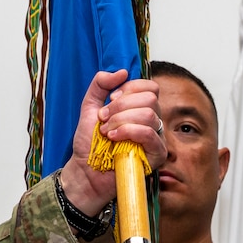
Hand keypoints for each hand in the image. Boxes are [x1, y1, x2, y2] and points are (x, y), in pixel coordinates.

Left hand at [60, 71, 164, 214]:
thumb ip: (100, 85)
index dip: (129, 89)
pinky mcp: (157, 154)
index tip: (111, 100)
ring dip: (122, 120)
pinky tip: (114, 138)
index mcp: (140, 109)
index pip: (150, 87)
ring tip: (107, 132)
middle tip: (104, 119)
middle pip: (150, 98)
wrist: (85, 171)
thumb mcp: (89, 107)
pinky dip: (128, 131)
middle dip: (122, 106)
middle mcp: (152, 122)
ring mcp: (156, 138)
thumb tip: (122, 71)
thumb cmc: (90, 144)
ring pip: (149, 114)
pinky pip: (149, 133)